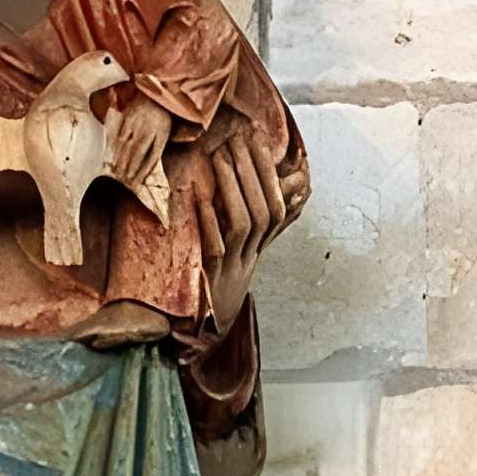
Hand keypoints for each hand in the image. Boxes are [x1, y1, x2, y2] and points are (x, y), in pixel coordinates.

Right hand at [108, 93, 171, 189]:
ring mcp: (138, 122)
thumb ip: (156, 149)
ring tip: (117, 171)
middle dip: (131, 167)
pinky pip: (120, 135)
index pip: (153, 156)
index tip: (137, 181)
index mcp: (162, 133)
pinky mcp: (128, 116)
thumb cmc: (161, 117)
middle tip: (124, 179)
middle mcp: (150, 128)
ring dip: (122, 160)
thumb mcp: (165, 132)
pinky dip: (117, 147)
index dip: (144, 170)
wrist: (155, 93)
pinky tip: (114, 156)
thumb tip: (146, 170)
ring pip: (127, 144)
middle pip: (138, 152)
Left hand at [195, 136, 292, 336]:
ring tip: (221, 159)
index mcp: (258, 250)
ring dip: (233, 189)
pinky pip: (214, 249)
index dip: (269, 173)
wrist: (205, 336)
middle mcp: (251, 257)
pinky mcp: (211, 281)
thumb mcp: (236, 257)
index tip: (257, 140)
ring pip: (244, 225)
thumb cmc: (218, 288)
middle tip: (237, 139)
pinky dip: (209, 222)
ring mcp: (233, 269)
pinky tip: (200, 199)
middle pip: (263, 210)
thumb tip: (252, 193)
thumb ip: (243, 227)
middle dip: (253, 172)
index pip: (276, 205)